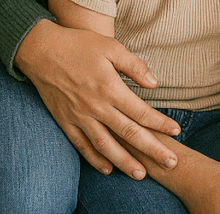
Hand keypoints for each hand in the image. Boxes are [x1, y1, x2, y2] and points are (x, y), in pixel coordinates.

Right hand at [15, 19, 179, 177]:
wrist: (42, 50)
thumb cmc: (79, 44)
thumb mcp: (111, 47)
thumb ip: (134, 66)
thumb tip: (154, 84)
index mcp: (110, 87)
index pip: (141, 111)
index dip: (160, 123)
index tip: (176, 132)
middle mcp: (96, 106)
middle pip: (129, 133)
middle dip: (152, 150)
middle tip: (170, 164)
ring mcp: (80, 117)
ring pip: (106, 146)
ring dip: (125, 162)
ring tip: (141, 175)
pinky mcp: (65, 122)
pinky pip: (82, 146)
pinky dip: (95, 159)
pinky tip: (108, 168)